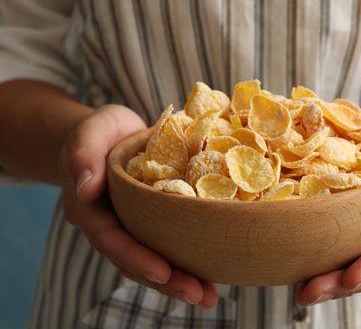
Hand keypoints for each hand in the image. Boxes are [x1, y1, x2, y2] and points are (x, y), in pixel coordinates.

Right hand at [59, 104, 217, 307]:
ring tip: (208, 296)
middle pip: (134, 260)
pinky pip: (167, 246)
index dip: (136, 258)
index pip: (111, 239)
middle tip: (197, 295)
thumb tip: (85, 188)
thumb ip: (83, 155)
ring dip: (179, 281)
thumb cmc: (101, 130)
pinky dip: (187, 262)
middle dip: (165, 281)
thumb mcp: (91, 131)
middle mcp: (110, 226)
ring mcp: (132, 228)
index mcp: (90, 210)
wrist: (113, 134)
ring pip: (152, 260)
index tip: (163, 272)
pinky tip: (212, 276)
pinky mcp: (152, 224)